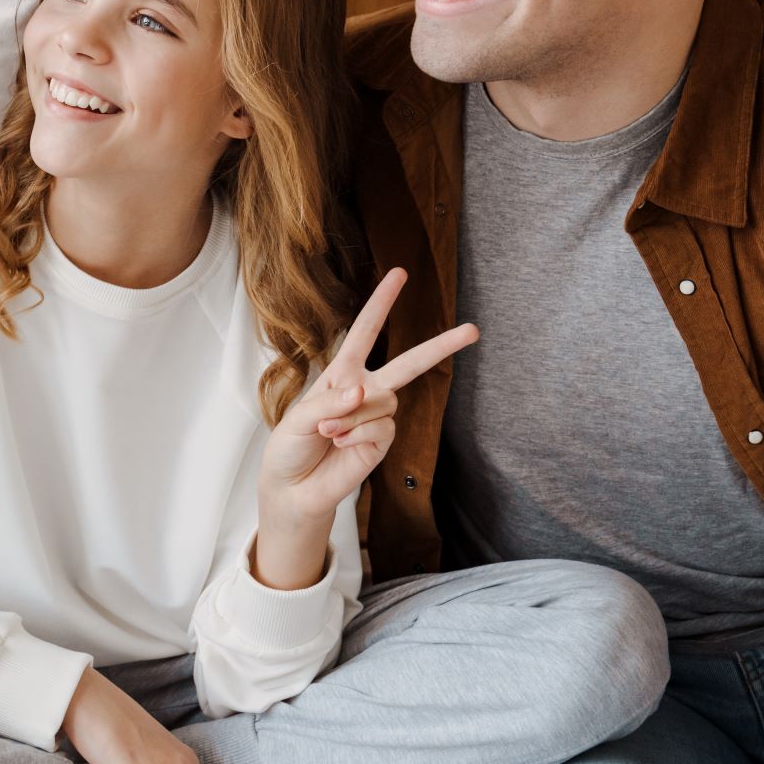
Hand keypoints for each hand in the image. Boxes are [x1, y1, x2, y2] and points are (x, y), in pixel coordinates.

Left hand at [252, 268, 476, 587]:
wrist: (294, 489)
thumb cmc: (290, 448)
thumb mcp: (298, 418)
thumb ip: (329, 400)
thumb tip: (364, 391)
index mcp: (341, 374)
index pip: (364, 332)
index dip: (381, 303)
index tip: (400, 274)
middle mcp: (365, 391)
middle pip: (408, 364)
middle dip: (440, 347)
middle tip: (473, 330)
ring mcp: (377, 416)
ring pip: (383, 402)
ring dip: (352, 417)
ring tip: (329, 433)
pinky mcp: (382, 442)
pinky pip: (381, 427)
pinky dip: (358, 435)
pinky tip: (342, 446)